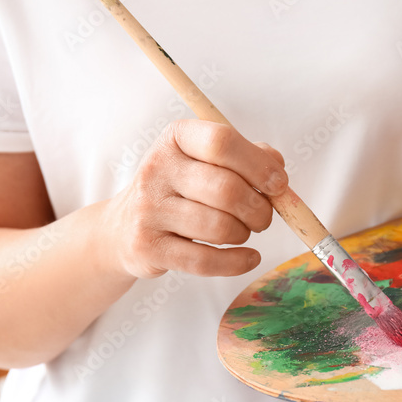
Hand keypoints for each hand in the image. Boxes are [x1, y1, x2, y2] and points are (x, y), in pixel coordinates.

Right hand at [104, 120, 287, 278]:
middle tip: (263, 217)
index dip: (258, 165)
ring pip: (218, 227)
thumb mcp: (206, 161)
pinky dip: (236, 263)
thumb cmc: (179, 189)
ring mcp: (149, 208)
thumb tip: (277, 166)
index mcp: (176, 138)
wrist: (123, 228)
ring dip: (244, 234)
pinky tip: (249, 258)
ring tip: (243, 232)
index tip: (278, 184)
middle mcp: (157, 168)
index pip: (222, 142)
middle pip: (226, 188)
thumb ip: (246, 157)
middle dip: (258, 208)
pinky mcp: (147, 246)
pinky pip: (204, 261)